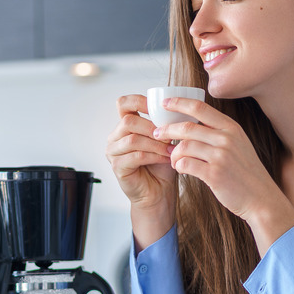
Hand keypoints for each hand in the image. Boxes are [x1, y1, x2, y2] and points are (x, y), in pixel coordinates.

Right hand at [105, 94, 178, 246]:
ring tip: (170, 150)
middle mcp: (115, 137)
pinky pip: (135, 156)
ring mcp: (113, 152)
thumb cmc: (162, 165)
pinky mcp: (117, 167)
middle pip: (128, 121)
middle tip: (169, 135)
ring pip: (132, 139)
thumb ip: (166, 124)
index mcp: (125, 126)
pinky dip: (154, 156)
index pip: (123, 103)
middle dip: (152, 127)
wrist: (159, 192)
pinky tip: (166, 159)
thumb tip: (181, 107)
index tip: (159, 106)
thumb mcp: (166, 140)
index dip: (139, 101)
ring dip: (155, 144)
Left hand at [152, 97, 293, 250]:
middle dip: (167, 130)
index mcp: (231, 128)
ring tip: (173, 159)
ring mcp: (221, 156)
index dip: (179, 103)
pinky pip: (186, 164)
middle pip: (187, 127)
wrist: (261, 198)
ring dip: (173, 153)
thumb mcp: (238, 144)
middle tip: (157, 134)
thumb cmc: (245, 172)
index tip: (165, 103)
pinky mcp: (214, 175)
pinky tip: (180, 169)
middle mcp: (227, 139)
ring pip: (183, 147)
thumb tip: (189, 124)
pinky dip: (178, 166)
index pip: (200, 107)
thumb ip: (218, 132)